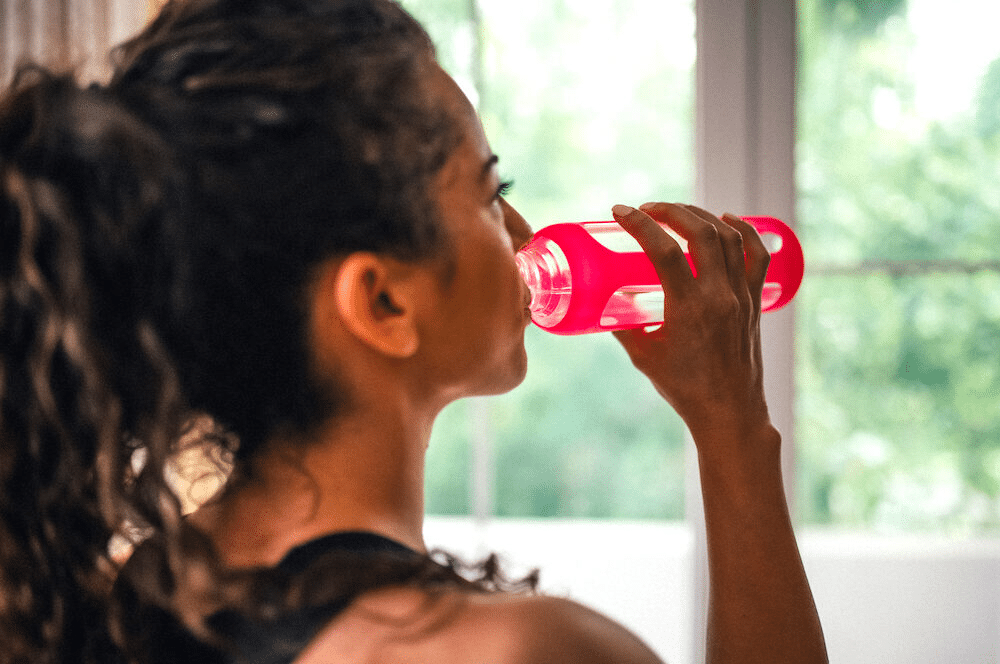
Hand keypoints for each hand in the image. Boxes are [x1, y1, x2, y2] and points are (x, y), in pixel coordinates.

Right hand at [610, 202, 772, 447]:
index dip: (640, 224)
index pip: (664, 250)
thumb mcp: (643, 356)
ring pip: (728, 237)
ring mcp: (741, 296)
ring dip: (701, 216)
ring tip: (678, 212)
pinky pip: (756, 255)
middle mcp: (719, 296)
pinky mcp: (755, 301)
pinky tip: (727, 220)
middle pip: (700, 232)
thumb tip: (606, 302)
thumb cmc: (684, 389)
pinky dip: (743, 230)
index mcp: (689, 308)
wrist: (728, 412)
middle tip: (648, 209)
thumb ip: (623, 326)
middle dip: (672, 210)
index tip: (621, 211)